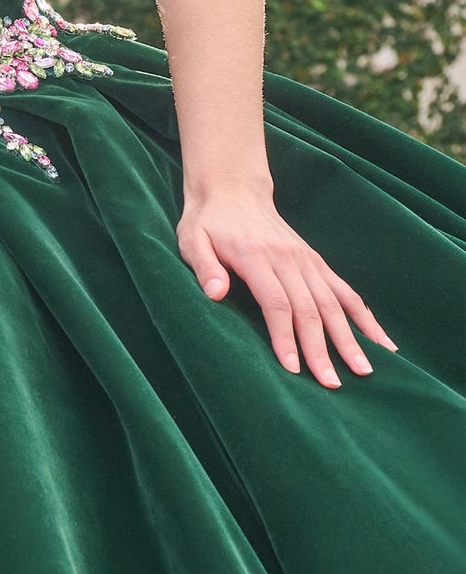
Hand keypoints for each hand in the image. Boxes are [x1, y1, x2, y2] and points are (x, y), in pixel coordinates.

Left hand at [175, 184, 397, 386]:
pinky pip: (346, 290)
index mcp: (256, 256)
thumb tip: (215, 293)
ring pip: (334, 302)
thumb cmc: (208, 221)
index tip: (294, 368)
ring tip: (365, 371)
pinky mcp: (316, 261)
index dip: (286, 336)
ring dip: (350, 337)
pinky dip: (365, 317)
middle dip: (322, 348)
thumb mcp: (192, 238)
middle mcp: (287, 258)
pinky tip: (383, 342)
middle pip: (310, 307)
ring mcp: (306, 259)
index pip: (276, 302)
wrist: (233, 188)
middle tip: (332, 385)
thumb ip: (204, 265)